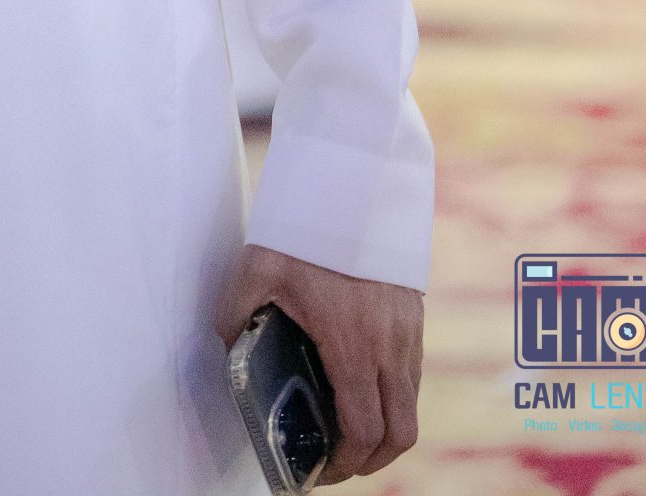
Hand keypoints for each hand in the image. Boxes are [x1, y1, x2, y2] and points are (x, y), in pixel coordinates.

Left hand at [215, 245, 421, 483]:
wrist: (357, 179)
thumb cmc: (308, 224)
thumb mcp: (258, 265)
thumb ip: (235, 310)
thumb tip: (229, 343)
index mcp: (353, 344)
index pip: (362, 430)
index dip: (345, 464)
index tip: (322, 471)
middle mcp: (390, 346)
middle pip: (400, 433)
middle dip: (372, 461)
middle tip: (339, 462)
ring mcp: (409, 331)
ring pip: (411, 405)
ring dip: (387, 428)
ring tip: (350, 429)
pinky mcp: (416, 314)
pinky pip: (414, 374)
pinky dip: (395, 396)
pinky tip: (364, 385)